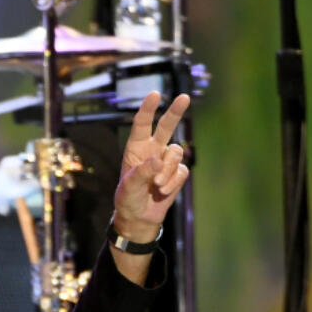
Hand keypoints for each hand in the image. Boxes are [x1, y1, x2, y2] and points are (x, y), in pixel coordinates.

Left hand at [113, 91, 190, 239]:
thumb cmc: (128, 199)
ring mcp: (166, 161)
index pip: (141, 124)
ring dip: (167, 171)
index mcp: (136, 148)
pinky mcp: (177, 172)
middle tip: (183, 97)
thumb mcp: (129, 187)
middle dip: (175, 112)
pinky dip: (173, 183)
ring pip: (176, 154)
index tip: (155, 94)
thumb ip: (142, 173)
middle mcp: (153, 150)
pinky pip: (181, 172)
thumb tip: (158, 160)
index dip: (148, 109)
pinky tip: (163, 192)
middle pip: (166, 126)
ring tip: (157, 186)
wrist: (139, 217)